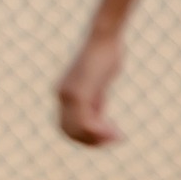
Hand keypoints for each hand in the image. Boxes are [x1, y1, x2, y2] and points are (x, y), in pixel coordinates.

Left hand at [55, 28, 125, 146]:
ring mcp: (68, 95)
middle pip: (70, 132)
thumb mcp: (98, 84)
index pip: (67, 126)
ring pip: (77, 131)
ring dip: (98, 139)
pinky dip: (101, 132)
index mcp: (64, 93)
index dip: (86, 136)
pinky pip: (86, 123)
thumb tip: (97, 118)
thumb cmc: (105, 56)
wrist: (104, 38)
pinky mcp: (78, 93)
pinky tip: (117, 132)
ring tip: (118, 137)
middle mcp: (62, 96)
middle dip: (92, 141)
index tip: (109, 134)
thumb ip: (94, 101)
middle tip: (116, 138)